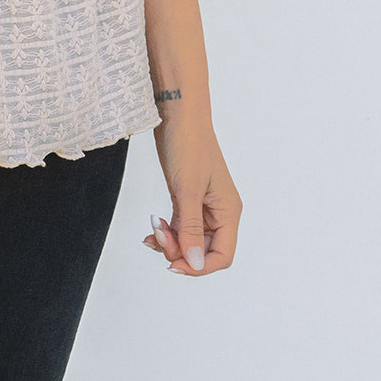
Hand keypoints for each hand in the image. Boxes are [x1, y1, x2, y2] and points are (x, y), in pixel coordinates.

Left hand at [142, 119, 241, 275]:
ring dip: (170, 241)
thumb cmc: (187, 144)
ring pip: (190, 239)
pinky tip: (153, 228)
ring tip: (152, 230)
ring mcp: (204, 205)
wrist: (177, 113)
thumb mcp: (187, 190)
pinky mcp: (188, 197)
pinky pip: (181, 226)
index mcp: (228, 211)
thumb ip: (190, 229)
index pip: (222, 256)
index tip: (174, 265)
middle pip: (204, 251)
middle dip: (180, 251)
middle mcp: (219, 211)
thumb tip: (194, 264)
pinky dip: (167, 230)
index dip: (199, 267)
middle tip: (157, 237)